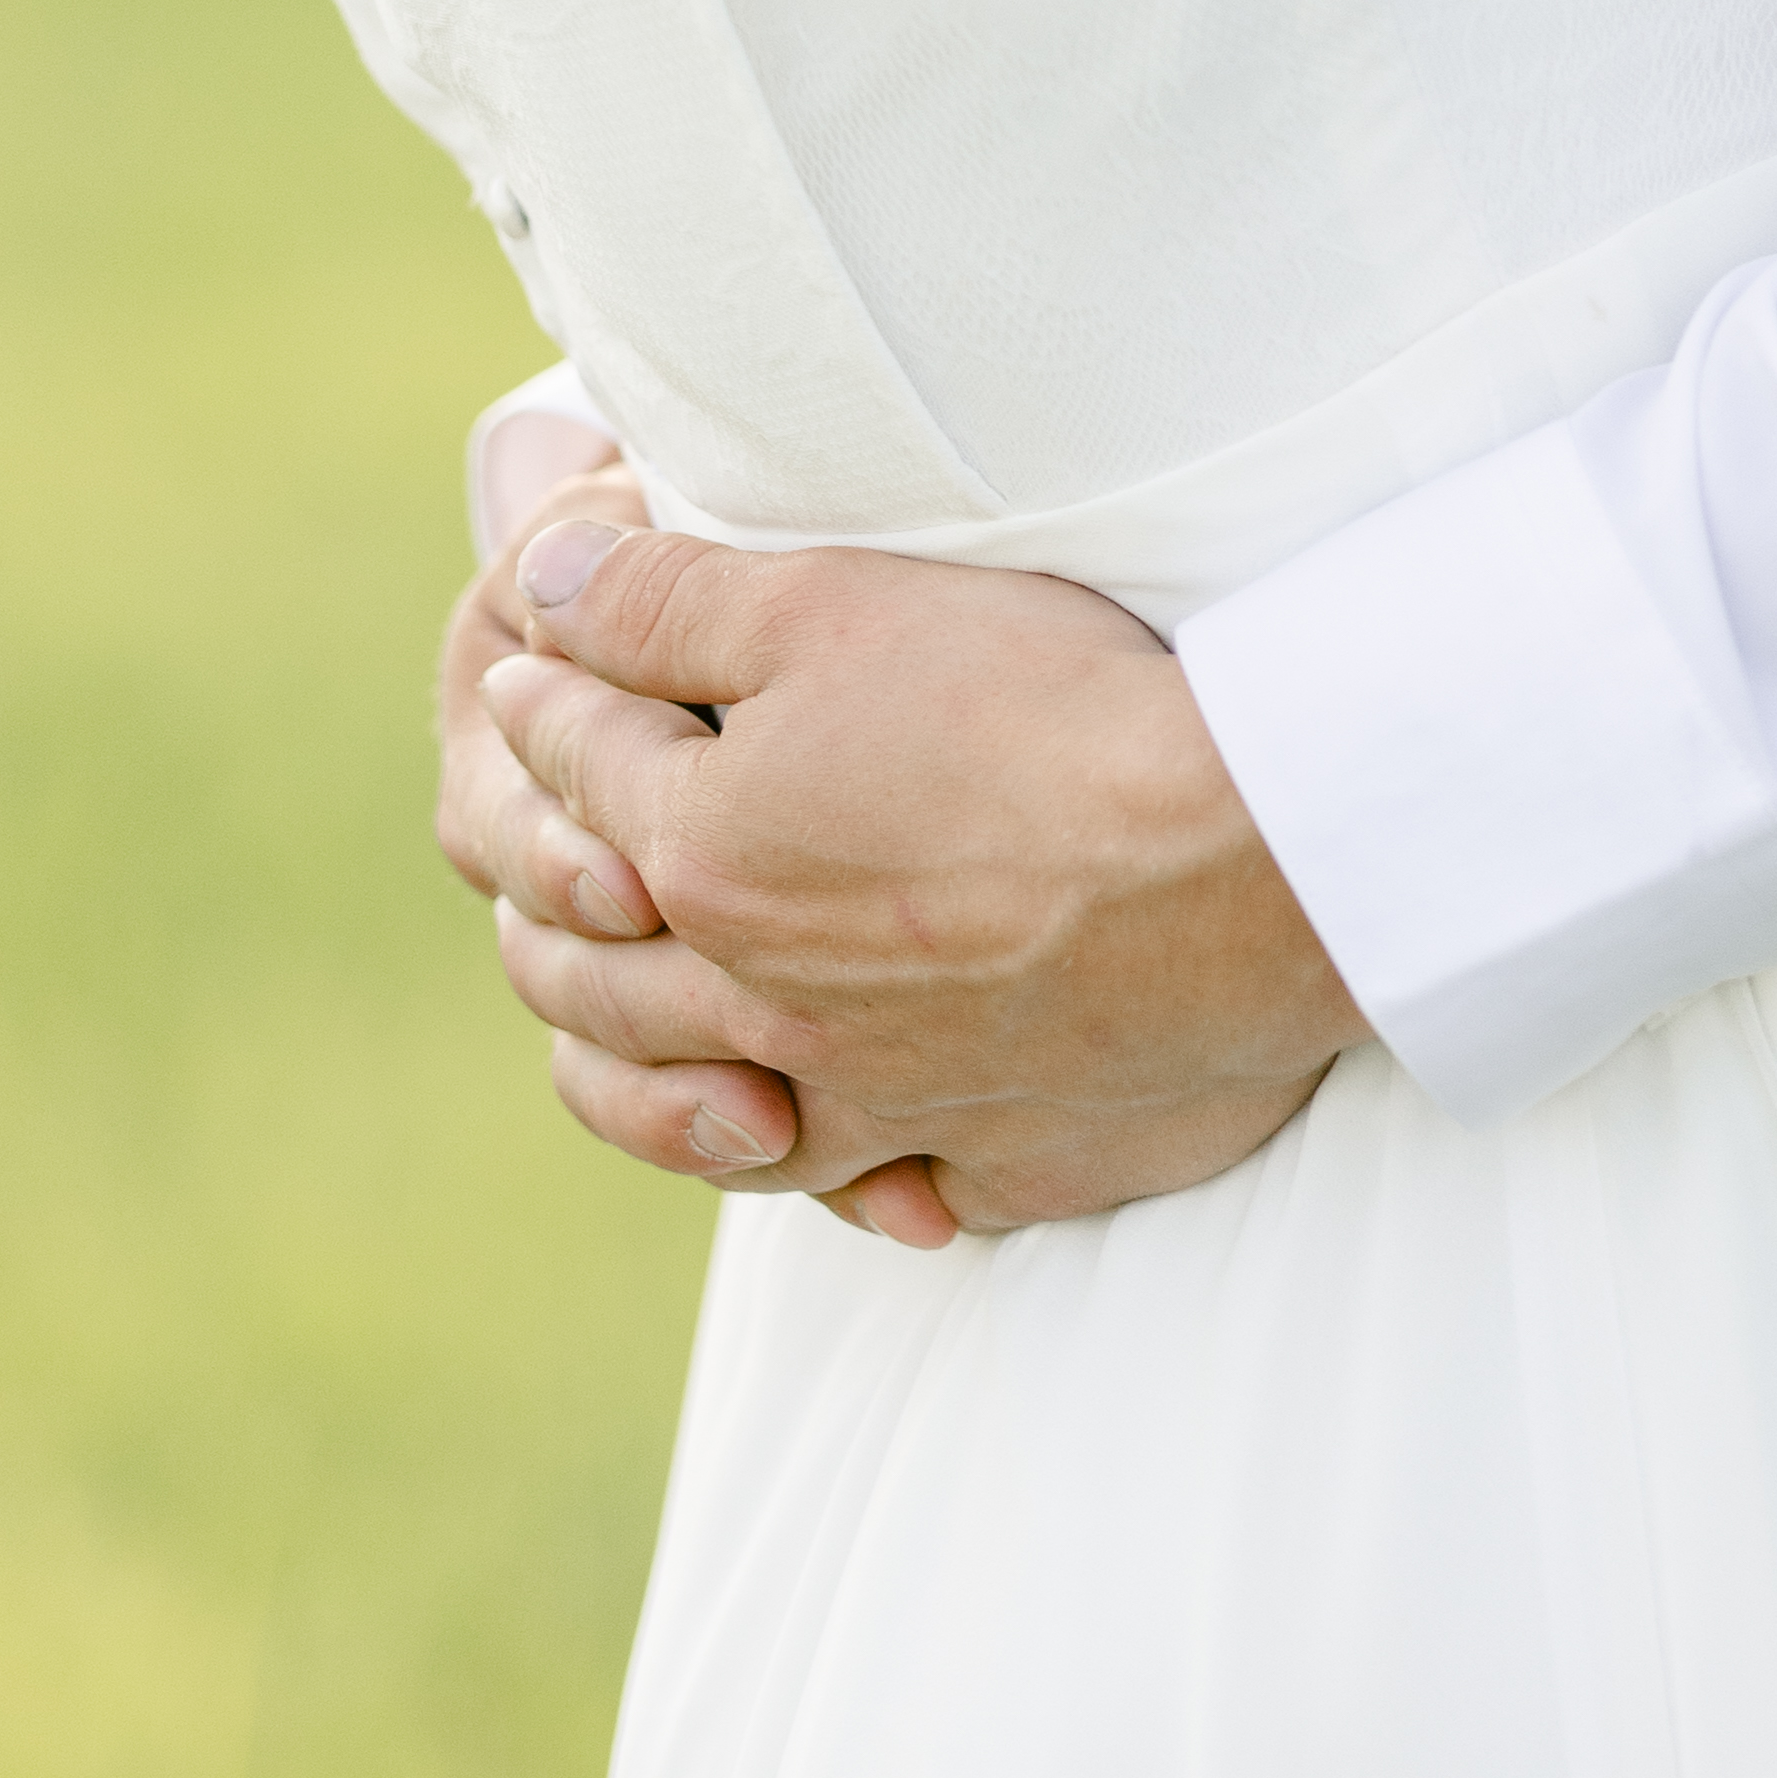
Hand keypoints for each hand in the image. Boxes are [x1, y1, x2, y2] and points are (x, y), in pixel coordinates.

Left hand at [473, 522, 1361, 1242]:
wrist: (1244, 866)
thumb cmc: (1039, 712)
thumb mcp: (835, 603)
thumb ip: (667, 600)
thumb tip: (540, 586)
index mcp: (708, 859)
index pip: (581, 770)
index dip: (549, 704)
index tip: (532, 672)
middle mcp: (766, 1005)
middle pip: (603, 973)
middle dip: (547, 905)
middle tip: (534, 871)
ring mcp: (880, 1101)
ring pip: (709, 1119)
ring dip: (645, 1078)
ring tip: (627, 1045)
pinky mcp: (996, 1157)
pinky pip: (881, 1191)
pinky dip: (840, 1180)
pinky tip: (845, 1158)